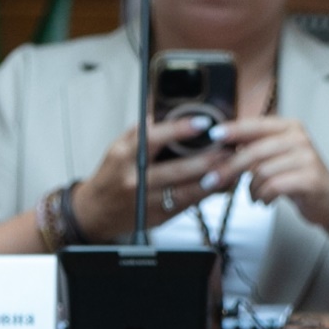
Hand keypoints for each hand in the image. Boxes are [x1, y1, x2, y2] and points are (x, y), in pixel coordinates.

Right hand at [72, 116, 224, 240]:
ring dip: (214, 178)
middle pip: (178, 169)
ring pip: (188, 190)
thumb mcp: (117, 148)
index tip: (203, 122)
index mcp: (124, 157)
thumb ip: (139, 132)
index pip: (154, 139)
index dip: (180, 130)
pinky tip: (222, 183)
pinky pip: (189, 204)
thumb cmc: (110, 176)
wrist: (95, 212)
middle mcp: (136, 180)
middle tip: (230, 146)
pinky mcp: (159, 217)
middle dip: (209, 158)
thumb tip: (157, 111)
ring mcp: (148, 201)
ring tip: (233, 165)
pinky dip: (208, 193)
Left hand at [193, 116, 328, 230]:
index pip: (255, 125)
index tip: (214, 136)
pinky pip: (274, 186)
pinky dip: (263, 196)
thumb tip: (222, 144)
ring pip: (262, 171)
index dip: (233, 130)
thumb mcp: (277, 157)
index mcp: (290, 127)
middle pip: (254, 151)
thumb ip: (255, 147)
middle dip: (230, 168)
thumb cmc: (300, 179)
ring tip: (253, 196)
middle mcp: (299, 138)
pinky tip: (264, 201)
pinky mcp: (310, 178)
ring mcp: (306, 158)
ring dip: (251, 188)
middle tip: (213, 180)